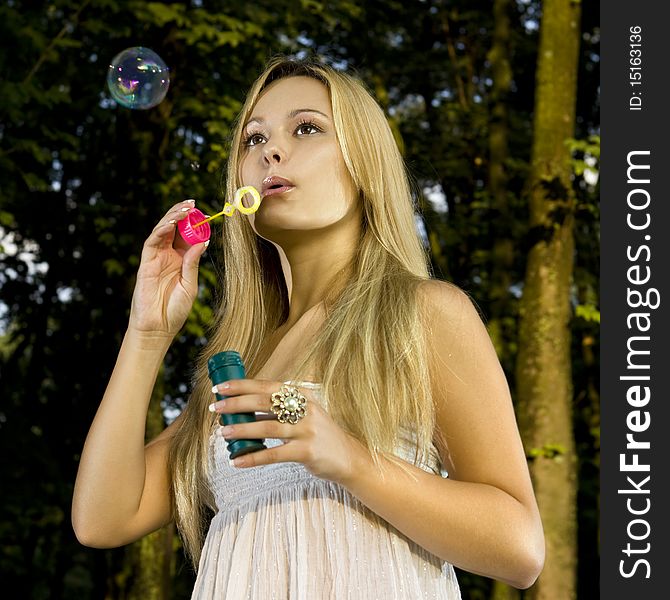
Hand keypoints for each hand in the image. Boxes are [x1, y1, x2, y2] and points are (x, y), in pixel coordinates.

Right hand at [128, 199, 207, 336]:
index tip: (206, 215)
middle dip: (183, 214)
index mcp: (182, 260)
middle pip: (175, 229)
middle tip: (193, 203)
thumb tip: (202, 242)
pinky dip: (161, 230)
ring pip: (163, 231)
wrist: (158, 327)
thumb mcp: (190, 285)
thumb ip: (193, 263)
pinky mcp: (145, 263)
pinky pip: (152, 242)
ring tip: (185, 208)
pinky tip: (171, 223)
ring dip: (173, 217)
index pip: (188, 236)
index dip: (195, 224)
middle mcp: (168, 256)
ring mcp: (156, 258)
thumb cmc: (175, 309)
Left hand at [210, 379, 364, 483]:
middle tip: (216, 407)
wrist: (347, 457)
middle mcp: (306, 409)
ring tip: (223, 432)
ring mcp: (307, 430)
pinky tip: (238, 461)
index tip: (221, 387)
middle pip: (265, 403)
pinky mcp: (307, 452)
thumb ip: (279, 408)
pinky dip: (254, 458)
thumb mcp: (303, 413)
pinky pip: (275, 455)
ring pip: (268, 428)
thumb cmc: (318, 434)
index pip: (268, 385)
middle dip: (237, 403)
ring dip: (243, 429)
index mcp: (302, 395)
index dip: (243, 385)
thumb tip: (243, 407)